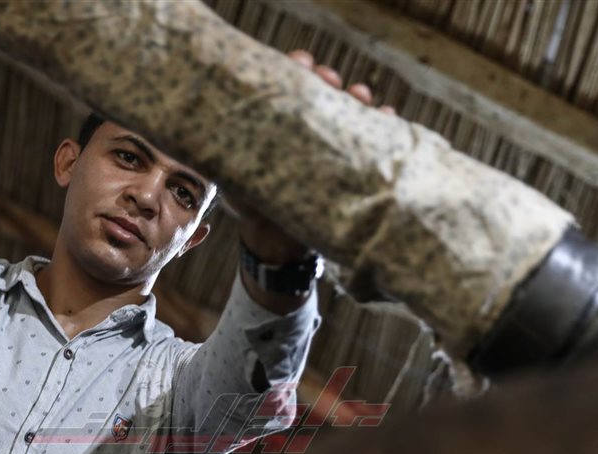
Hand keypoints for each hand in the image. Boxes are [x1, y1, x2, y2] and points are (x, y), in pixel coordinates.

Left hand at [227, 50, 395, 263]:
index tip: (301, 65)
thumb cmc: (255, 209)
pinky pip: (369, 140)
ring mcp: (329, 145)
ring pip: (345, 110)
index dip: (294, 69)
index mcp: (276, 124)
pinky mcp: (349, 164)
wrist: (280, 244)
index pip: (286, 86)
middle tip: (330, 81)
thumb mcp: (238, 183)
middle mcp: (304, 128)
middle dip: (326, 81)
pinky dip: (380, 125)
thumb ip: (230, 165)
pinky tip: (386, 116)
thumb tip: (211, 150)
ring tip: (361, 96)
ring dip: (355, 98)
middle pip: (319, 92)